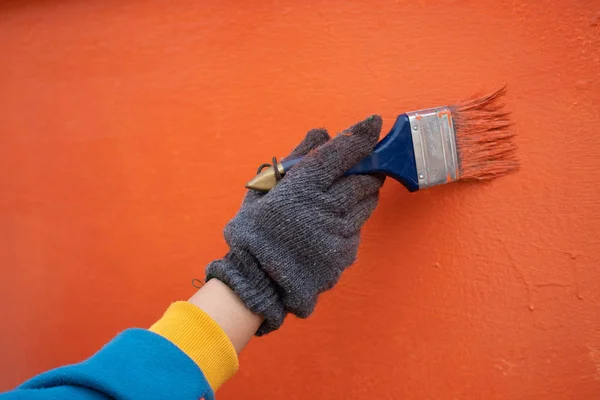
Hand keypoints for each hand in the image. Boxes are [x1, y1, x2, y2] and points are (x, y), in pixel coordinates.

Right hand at [206, 116, 383, 334]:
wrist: (257, 283)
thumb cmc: (254, 233)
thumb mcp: (262, 191)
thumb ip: (294, 160)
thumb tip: (321, 134)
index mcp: (302, 188)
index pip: (341, 153)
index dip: (360, 136)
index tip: (372, 124)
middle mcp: (325, 208)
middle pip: (364, 179)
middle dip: (367, 169)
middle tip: (361, 167)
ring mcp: (339, 233)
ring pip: (366, 203)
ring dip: (362, 194)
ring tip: (342, 197)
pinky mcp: (346, 254)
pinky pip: (357, 229)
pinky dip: (351, 222)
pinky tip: (330, 227)